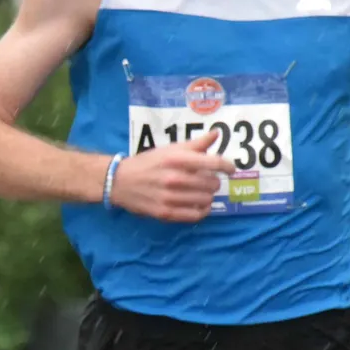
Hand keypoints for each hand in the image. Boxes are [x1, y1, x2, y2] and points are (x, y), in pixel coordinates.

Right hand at [110, 131, 236, 222]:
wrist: (119, 181)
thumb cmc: (148, 163)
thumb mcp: (169, 149)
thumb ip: (195, 144)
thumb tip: (216, 134)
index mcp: (177, 159)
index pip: (214, 163)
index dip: (228, 166)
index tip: (230, 169)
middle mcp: (175, 178)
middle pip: (212, 183)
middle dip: (214, 181)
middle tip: (208, 180)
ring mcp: (170, 197)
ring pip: (206, 199)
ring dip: (208, 196)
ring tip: (202, 192)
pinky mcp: (165, 213)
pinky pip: (195, 215)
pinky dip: (202, 210)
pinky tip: (199, 205)